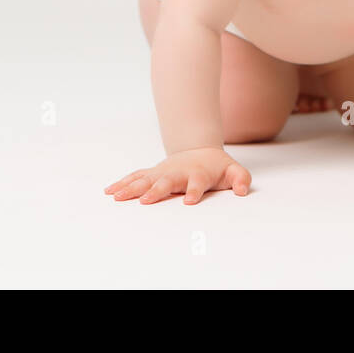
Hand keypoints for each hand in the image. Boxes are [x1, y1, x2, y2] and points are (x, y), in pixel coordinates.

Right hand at [104, 147, 251, 204]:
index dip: (194, 191)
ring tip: (117, 197)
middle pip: (166, 182)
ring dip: (132, 188)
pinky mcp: (152, 174)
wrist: (200, 151)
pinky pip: (135, 178)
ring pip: (145, 179)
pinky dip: (122, 184)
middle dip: (156, 191)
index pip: (196, 183)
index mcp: (197, 174)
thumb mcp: (234, 171)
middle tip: (145, 201)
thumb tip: (243, 191)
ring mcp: (162, 172)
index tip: (189, 201)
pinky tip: (110, 192)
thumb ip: (241, 179)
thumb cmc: (217, 166)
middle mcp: (177, 173)